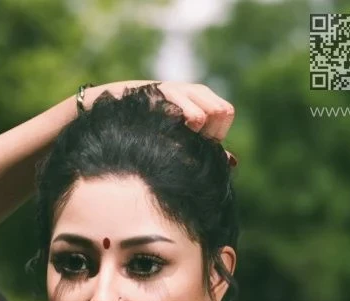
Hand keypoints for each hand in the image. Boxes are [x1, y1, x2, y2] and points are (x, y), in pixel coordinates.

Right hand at [83, 80, 235, 150]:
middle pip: (221, 110)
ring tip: (185, 131)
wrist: (117, 120)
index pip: (225, 113)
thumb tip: (232, 161)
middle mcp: (192, 92)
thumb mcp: (182, 142)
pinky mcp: (160, 92)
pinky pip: (181, 103)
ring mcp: (177, 90)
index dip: (217, 133)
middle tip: (192, 139)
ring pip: (205, 108)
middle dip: (210, 131)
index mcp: (201, 102)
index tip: (200, 143)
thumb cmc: (151, 134)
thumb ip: (206, 150)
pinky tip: (175, 125)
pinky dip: (183, 117)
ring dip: (198, 126)